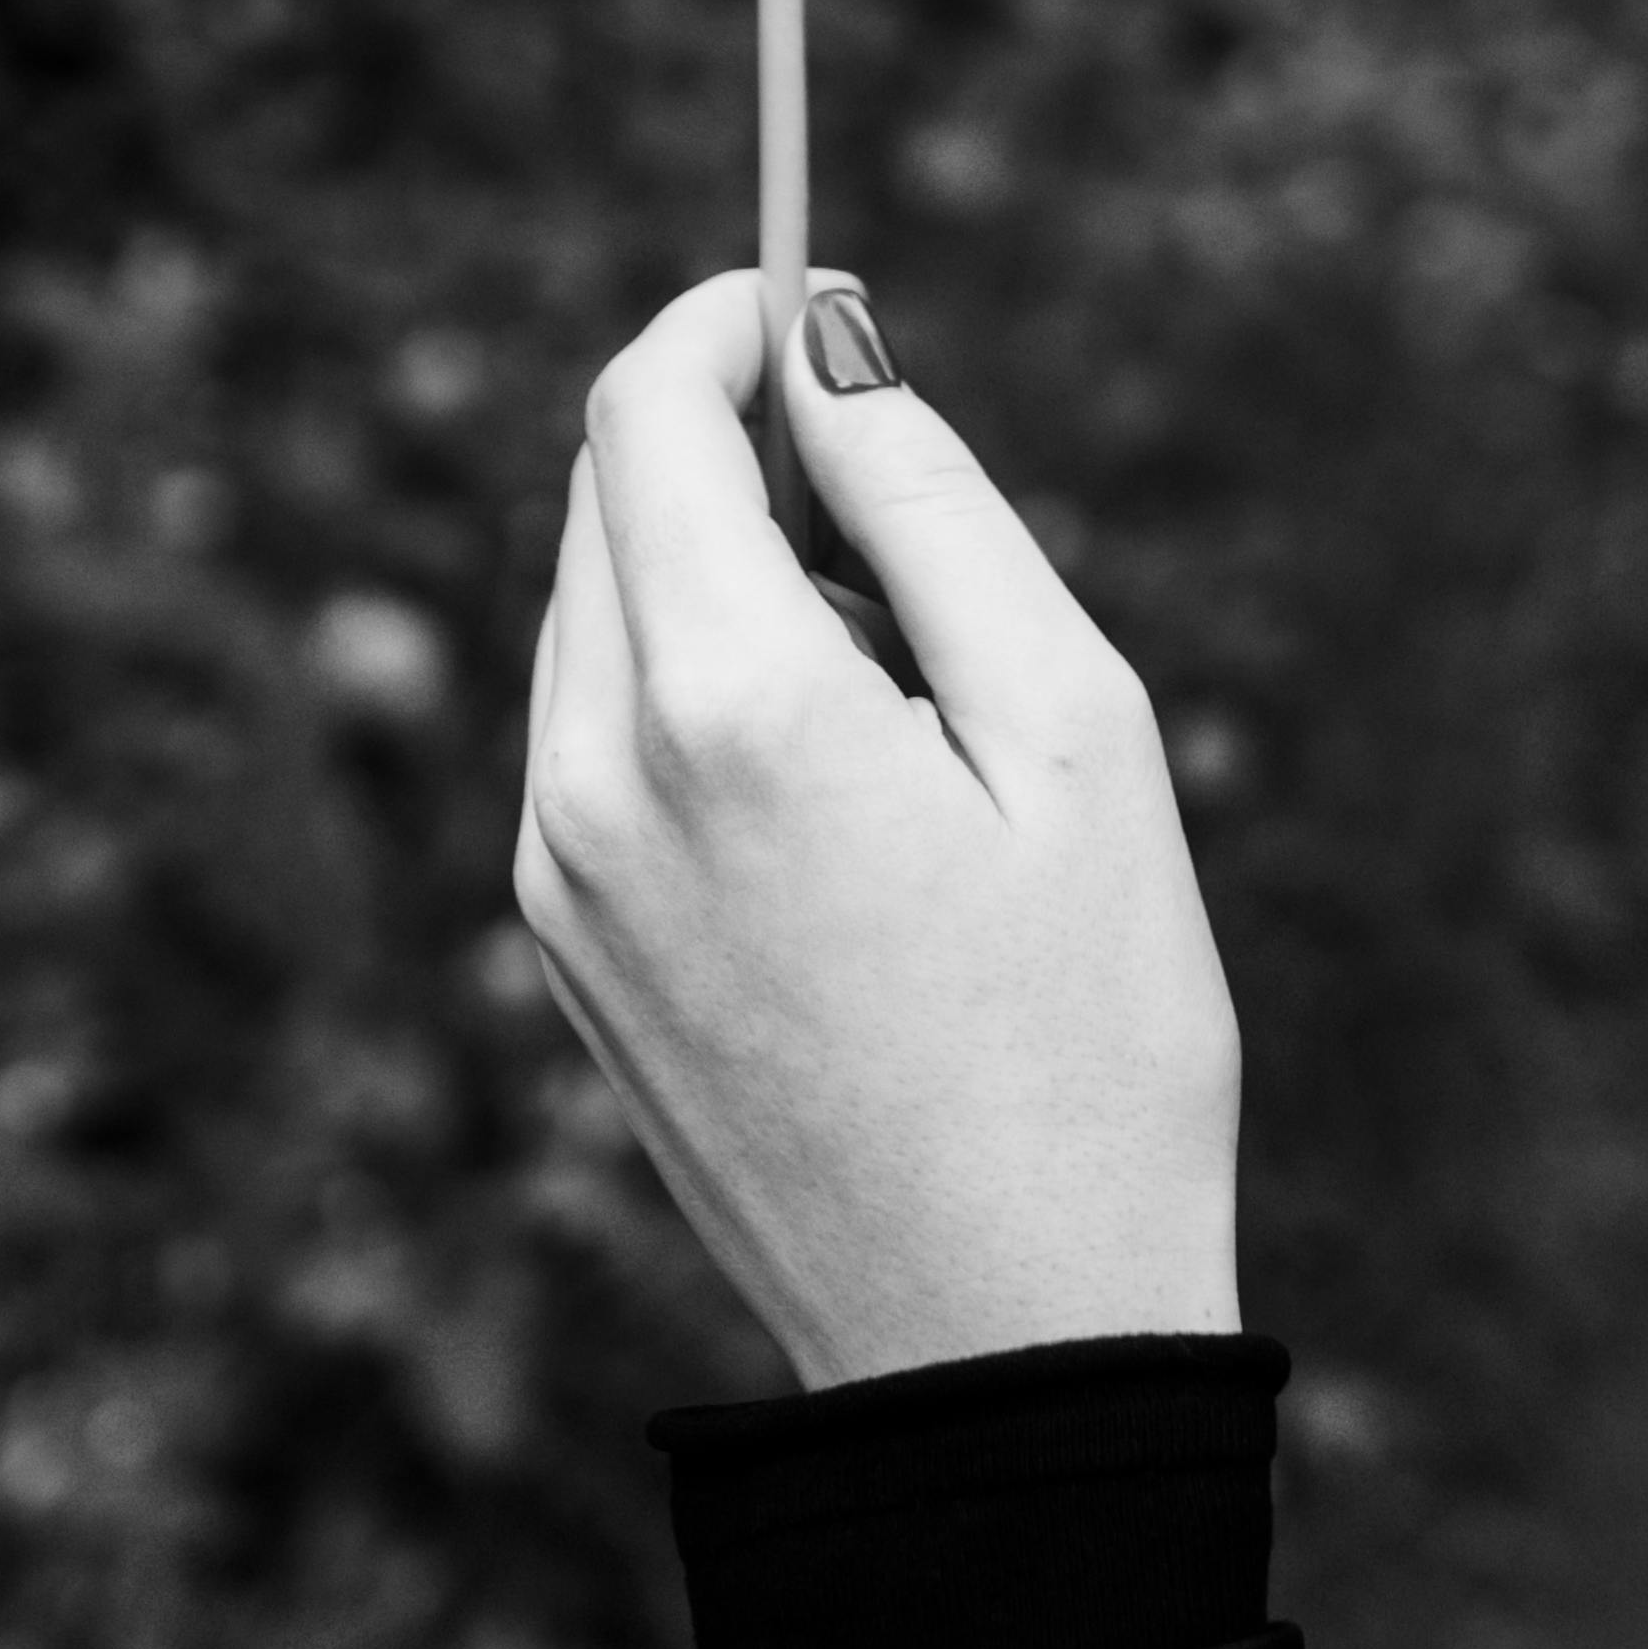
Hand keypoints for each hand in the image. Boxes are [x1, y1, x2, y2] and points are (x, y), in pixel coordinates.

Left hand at [514, 270, 1242, 1386]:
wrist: (996, 1352)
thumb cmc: (1092, 1032)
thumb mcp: (1074, 728)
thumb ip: (934, 507)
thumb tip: (831, 347)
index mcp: (726, 706)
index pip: (647, 409)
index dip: (727, 316)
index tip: (823, 296)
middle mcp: (592, 778)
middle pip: (605, 496)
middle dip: (727, 435)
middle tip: (898, 494)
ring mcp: (555, 878)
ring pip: (594, 613)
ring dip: (715, 566)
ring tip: (903, 688)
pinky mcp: (562, 952)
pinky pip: (592, 736)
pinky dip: (690, 685)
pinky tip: (841, 793)